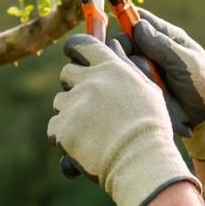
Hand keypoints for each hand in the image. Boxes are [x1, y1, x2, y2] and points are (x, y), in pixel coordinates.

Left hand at [48, 34, 198, 205]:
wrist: (141, 161)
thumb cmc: (150, 128)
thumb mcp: (147, 90)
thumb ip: (127, 65)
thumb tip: (113, 44)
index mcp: (110, 68)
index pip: (82, 45)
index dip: (75, 49)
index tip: (75, 56)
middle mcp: (89, 81)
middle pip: (66, 72)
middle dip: (73, 85)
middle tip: (88, 103)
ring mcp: (73, 104)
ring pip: (59, 102)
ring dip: (69, 112)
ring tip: (90, 130)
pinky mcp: (62, 128)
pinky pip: (53, 127)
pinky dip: (63, 136)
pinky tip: (81, 145)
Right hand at [130, 9, 204, 160]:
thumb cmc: (203, 86)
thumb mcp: (185, 62)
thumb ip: (161, 45)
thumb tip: (137, 26)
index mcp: (167, 38)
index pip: (139, 20)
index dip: (127, 19)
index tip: (124, 28)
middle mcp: (151, 51)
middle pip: (123, 41)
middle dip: (128, 51)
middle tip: (145, 65)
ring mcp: (144, 70)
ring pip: (121, 62)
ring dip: (136, 72)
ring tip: (156, 86)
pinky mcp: (140, 88)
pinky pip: (124, 82)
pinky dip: (133, 86)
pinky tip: (151, 93)